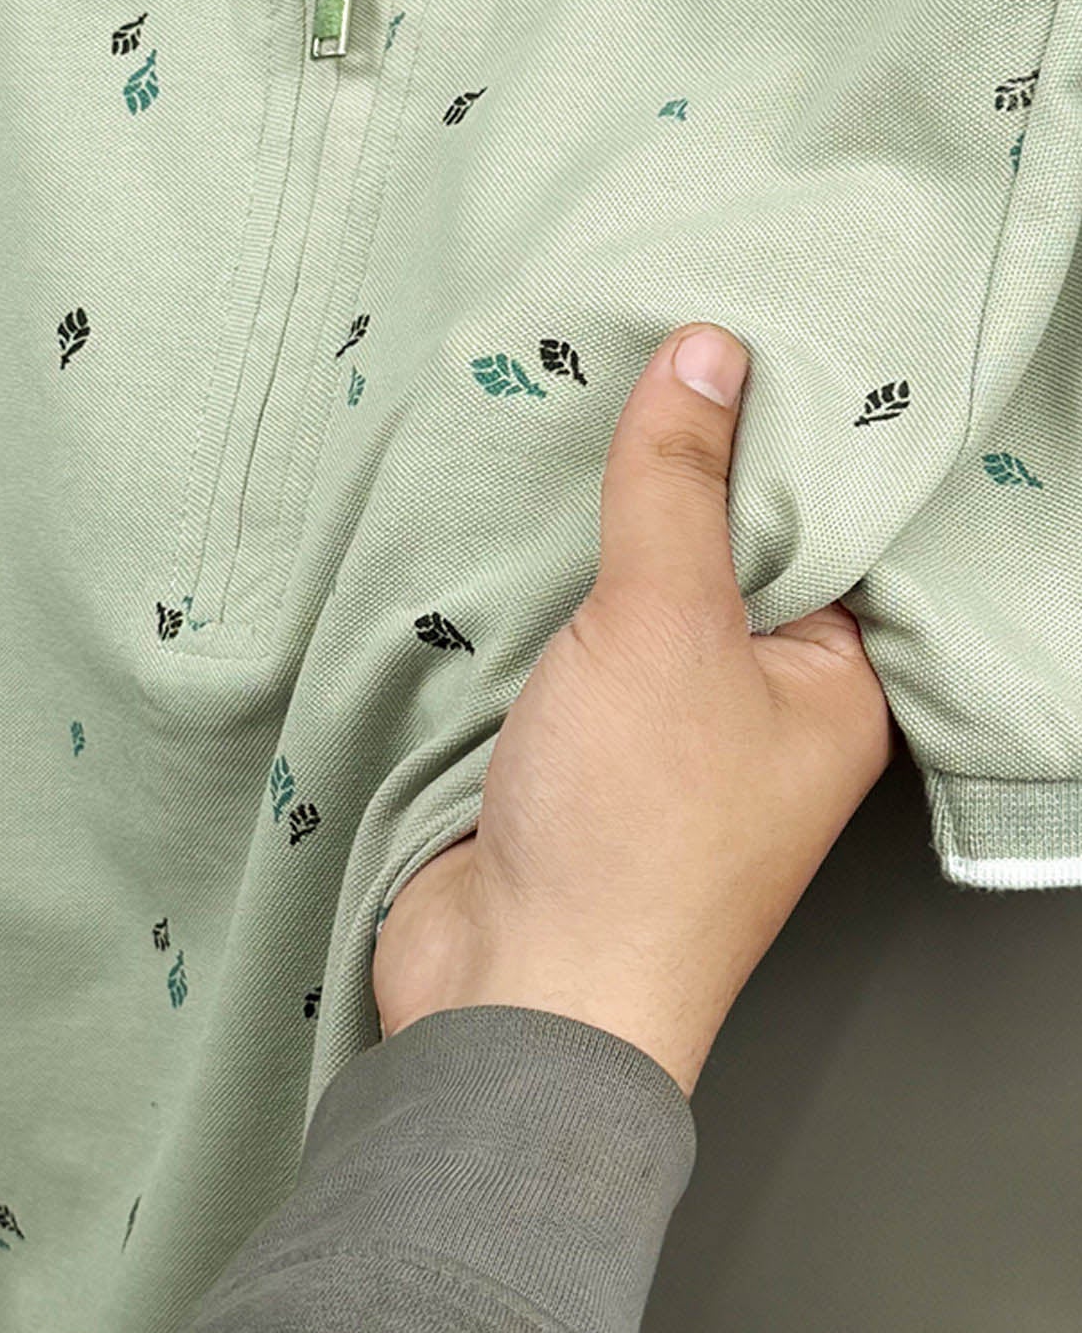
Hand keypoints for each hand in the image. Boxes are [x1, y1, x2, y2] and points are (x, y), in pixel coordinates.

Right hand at [371, 322, 895, 1096]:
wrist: (511, 999)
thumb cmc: (630, 844)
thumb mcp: (662, 625)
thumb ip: (676, 486)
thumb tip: (707, 357)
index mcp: (834, 686)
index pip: (827, 523)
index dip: (781, 429)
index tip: (732, 333)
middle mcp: (761, 706)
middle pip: (722, 547)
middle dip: (670, 466)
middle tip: (628, 348)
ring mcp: (663, 728)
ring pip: (633, 589)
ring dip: (588, 526)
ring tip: (555, 409)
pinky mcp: (576, 745)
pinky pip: (563, 635)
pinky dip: (532, 585)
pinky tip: (498, 514)